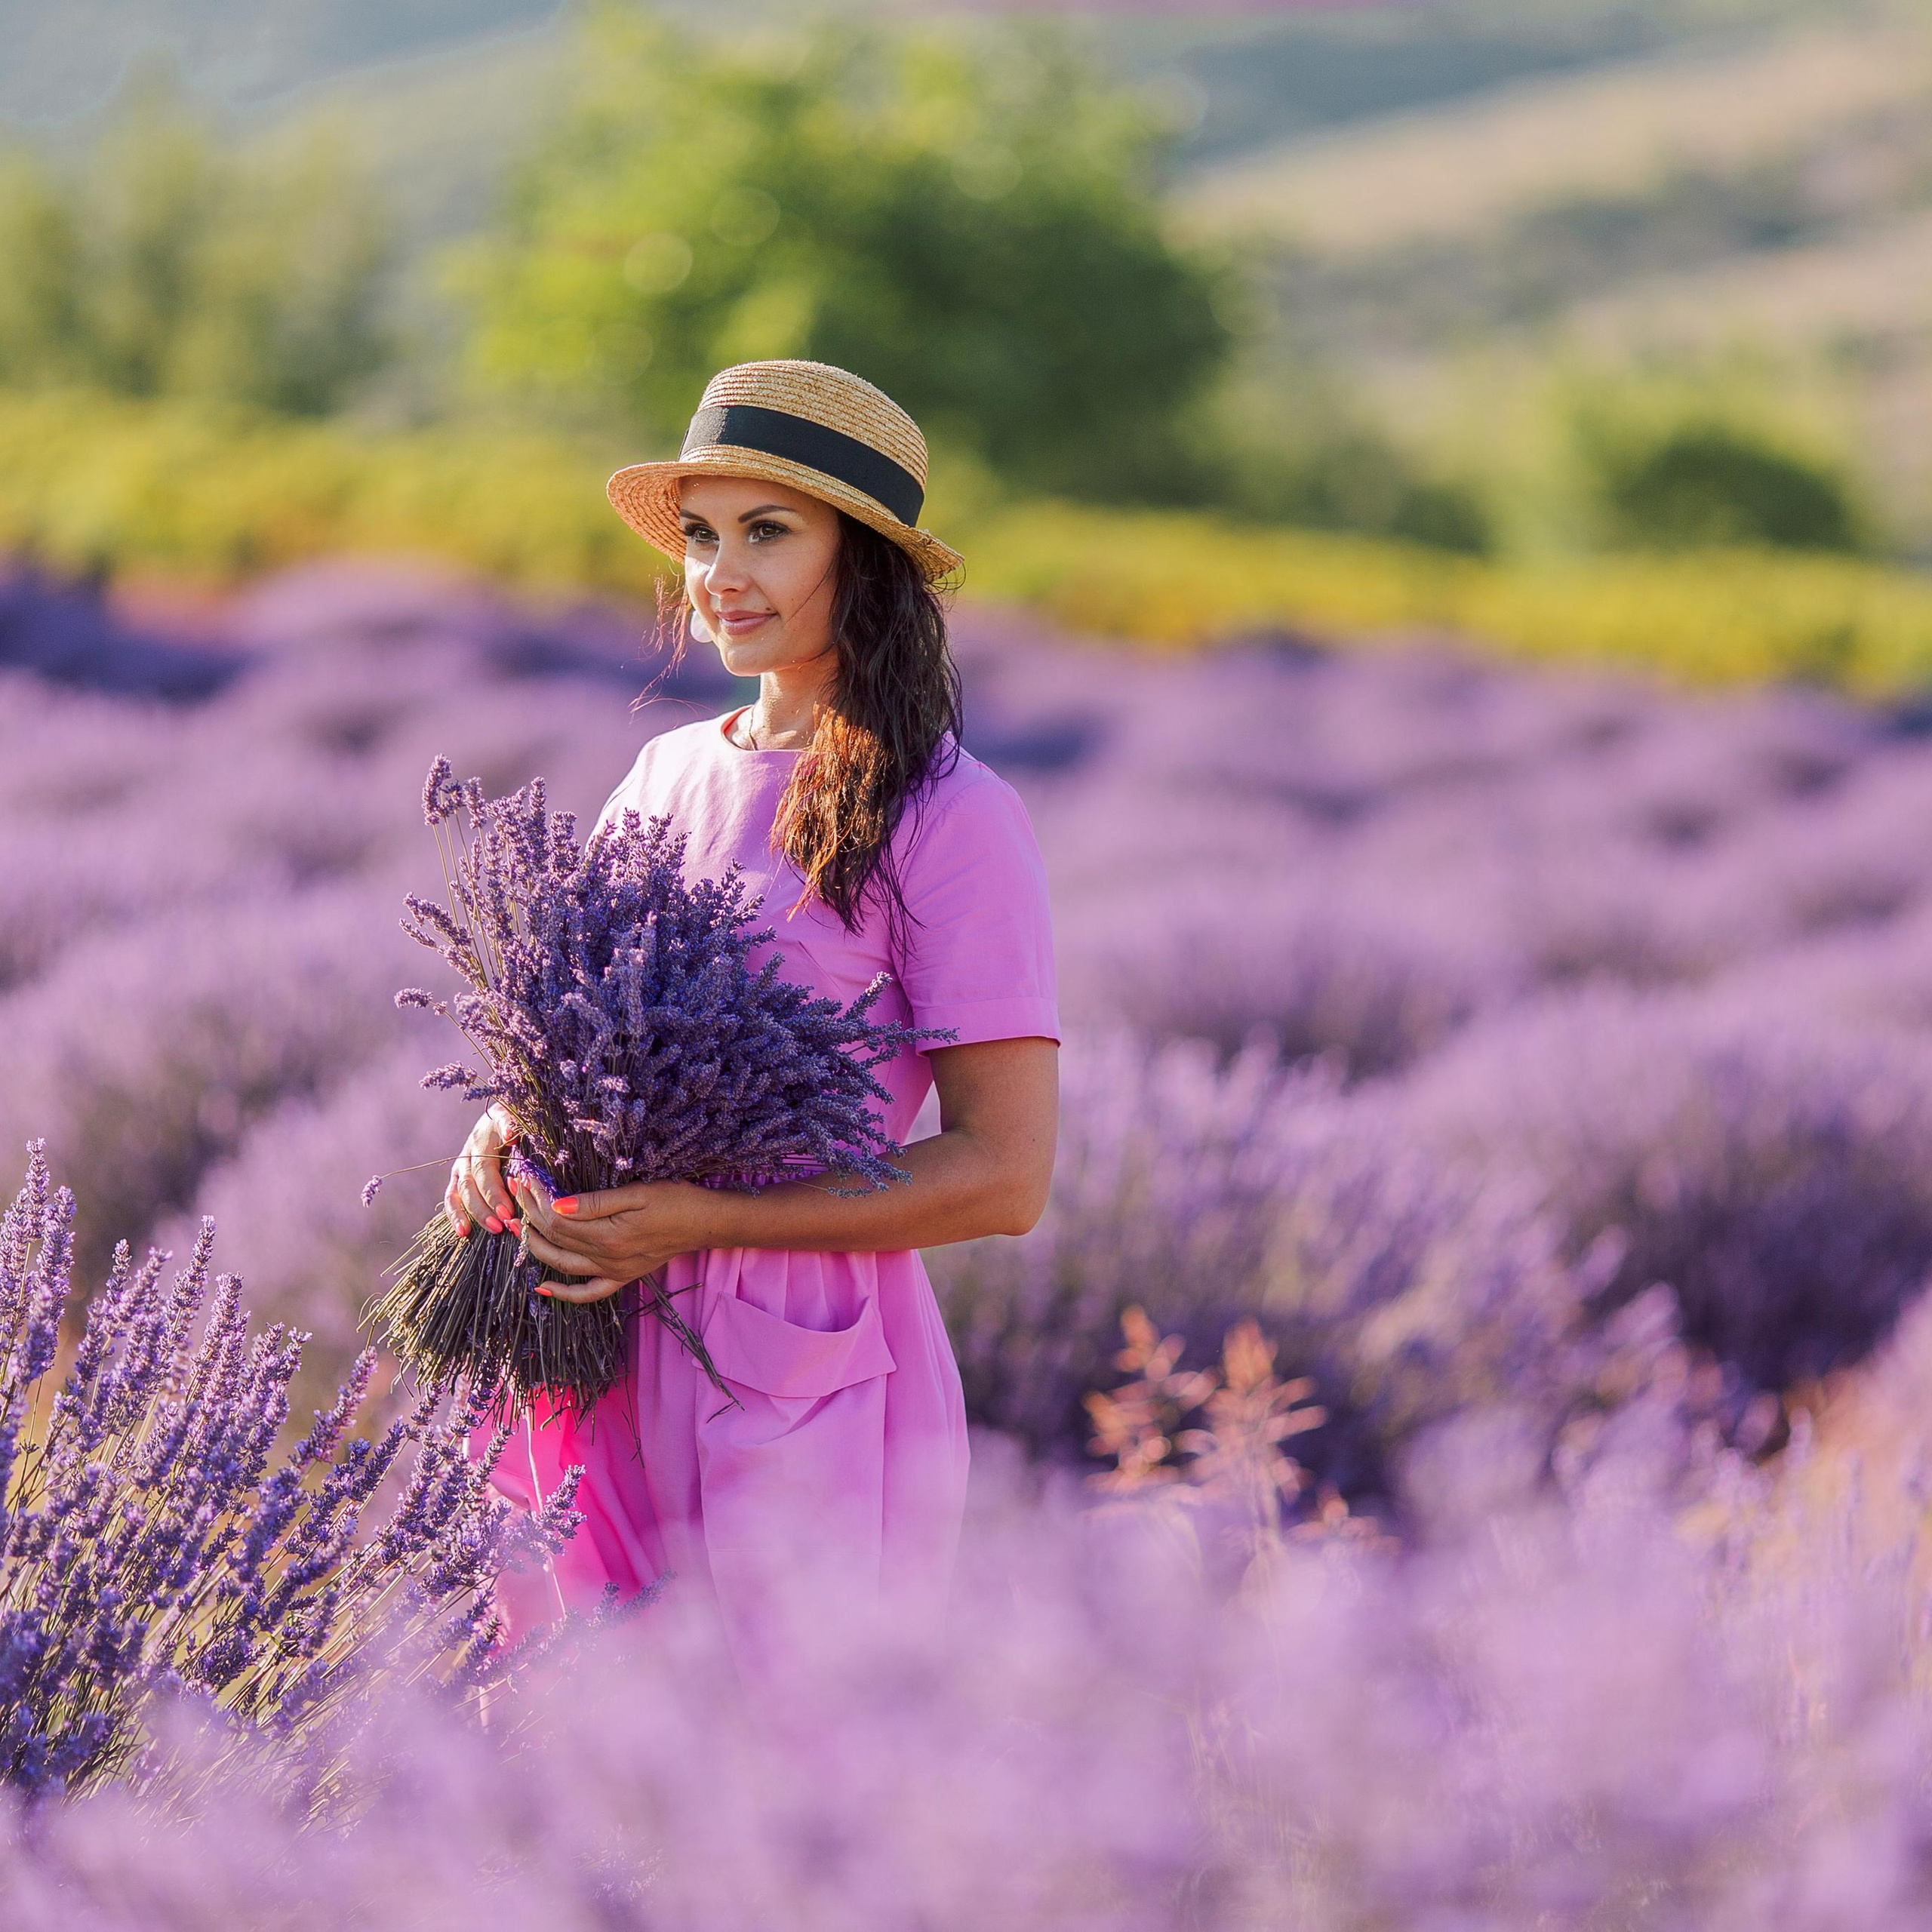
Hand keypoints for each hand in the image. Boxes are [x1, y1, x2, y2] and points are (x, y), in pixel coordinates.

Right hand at [445, 1103, 518, 1238]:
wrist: (499, 1114)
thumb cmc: (515, 1120)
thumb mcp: (516, 1117)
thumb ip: (512, 1125)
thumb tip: (510, 1133)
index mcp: (483, 1140)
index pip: (484, 1171)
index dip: (494, 1193)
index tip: (508, 1212)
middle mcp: (468, 1154)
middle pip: (471, 1185)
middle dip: (486, 1208)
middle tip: (502, 1225)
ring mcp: (461, 1167)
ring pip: (459, 1193)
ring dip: (471, 1214)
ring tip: (486, 1231)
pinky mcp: (458, 1177)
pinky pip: (452, 1198)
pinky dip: (455, 1215)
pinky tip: (463, 1233)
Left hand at [507, 1174, 713, 1304]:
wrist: (706, 1223)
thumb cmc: (676, 1200)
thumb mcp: (637, 1193)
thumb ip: (595, 1202)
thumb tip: (556, 1205)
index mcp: (609, 1235)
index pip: (558, 1219)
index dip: (537, 1200)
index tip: (525, 1178)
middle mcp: (607, 1258)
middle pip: (556, 1239)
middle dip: (531, 1216)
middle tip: (516, 1194)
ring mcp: (614, 1271)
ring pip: (563, 1264)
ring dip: (537, 1248)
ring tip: (518, 1228)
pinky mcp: (623, 1276)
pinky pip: (588, 1292)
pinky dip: (564, 1293)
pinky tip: (543, 1286)